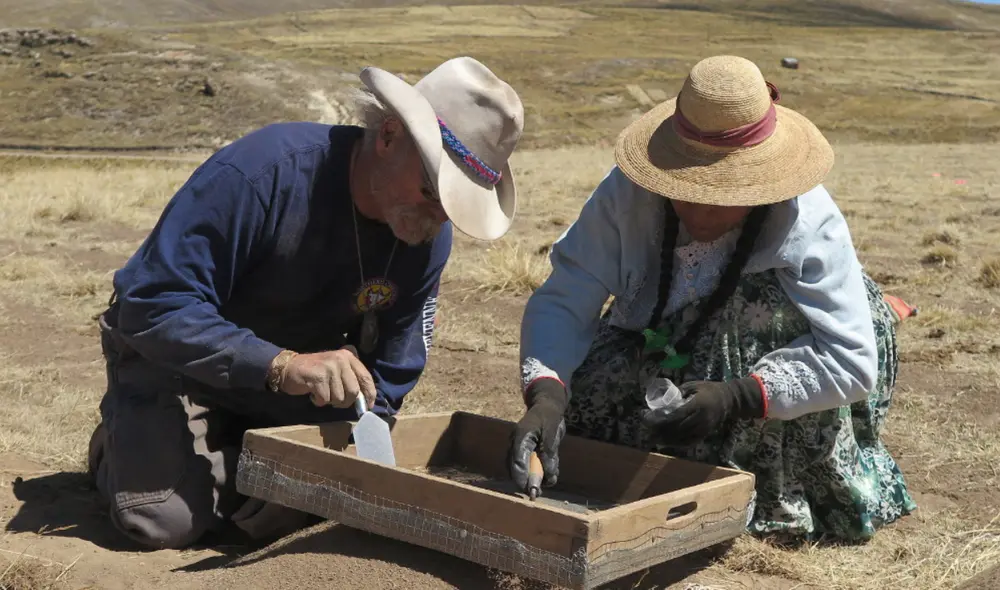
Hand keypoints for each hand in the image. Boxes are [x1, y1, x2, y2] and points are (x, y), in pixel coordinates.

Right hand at [279, 346, 376, 408]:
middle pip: (353, 392)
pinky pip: (325, 399)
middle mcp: (341, 360)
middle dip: (344, 401)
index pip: (365, 377)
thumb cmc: (315, 372)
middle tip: (334, 399)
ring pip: (339, 398)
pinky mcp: (318, 377)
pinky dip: (318, 401)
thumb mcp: (336, 370)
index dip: (369, 394)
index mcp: (348, 357)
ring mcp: (329, 367)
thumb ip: (350, 379)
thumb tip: (365, 400)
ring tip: (321, 392)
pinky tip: (313, 392)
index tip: (368, 406)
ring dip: (329, 401)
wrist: (288, 367)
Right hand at [508, 378, 566, 492]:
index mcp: (520, 439)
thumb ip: (549, 453)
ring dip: (538, 477)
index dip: (523, 478)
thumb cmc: (549, 416)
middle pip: (518, 469)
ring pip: (525, 470)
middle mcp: (517, 445)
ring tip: (551, 480)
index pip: (517, 462)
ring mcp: (522, 449)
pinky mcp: (529, 452)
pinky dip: (543, 472)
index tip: (530, 491)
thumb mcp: (551, 432)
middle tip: (537, 493)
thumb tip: (549, 475)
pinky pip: (532, 466)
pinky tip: (552, 474)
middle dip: (528, 482)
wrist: (548, 406)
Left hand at [642, 376, 764, 444]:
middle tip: (644, 425)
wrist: (730, 400)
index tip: (644, 415)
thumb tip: (660, 400)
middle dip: (656, 429)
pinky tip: (664, 440)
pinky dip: (674, 443)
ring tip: (650, 434)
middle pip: (674, 429)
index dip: (656, 419)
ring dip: (663, 438)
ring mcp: (703, 429)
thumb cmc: (709, 389)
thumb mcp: (692, 385)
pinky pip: (687, 443)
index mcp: (696, 405)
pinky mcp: (705, 435)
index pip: (673, 416)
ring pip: (679, 438)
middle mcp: (700, 419)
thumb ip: (677, 392)